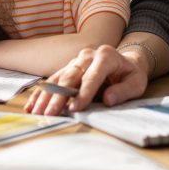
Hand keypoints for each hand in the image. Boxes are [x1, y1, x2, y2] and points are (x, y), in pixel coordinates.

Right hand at [24, 45, 148, 115]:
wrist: (124, 64)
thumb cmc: (130, 75)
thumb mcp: (136, 83)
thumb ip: (123, 91)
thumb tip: (108, 99)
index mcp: (105, 56)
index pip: (92, 76)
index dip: (83, 93)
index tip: (75, 108)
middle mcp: (87, 55)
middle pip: (70, 77)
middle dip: (59, 97)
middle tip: (50, 114)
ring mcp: (75, 61)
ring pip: (58, 79)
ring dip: (46, 97)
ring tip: (36, 113)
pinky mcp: (67, 69)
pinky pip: (52, 81)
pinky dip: (42, 94)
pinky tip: (32, 105)